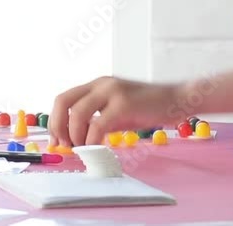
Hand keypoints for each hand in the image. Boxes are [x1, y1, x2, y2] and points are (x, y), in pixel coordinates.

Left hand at [49, 77, 184, 146]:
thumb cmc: (148, 108)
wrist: (177, 99)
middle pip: (63, 101)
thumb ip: (97, 121)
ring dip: (74, 135)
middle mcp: (101, 84)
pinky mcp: (123, 104)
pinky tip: (97, 148)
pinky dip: (91, 140)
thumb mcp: (117, 113)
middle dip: (58, 126)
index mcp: (97, 85)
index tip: (57, 141)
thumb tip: (77, 139)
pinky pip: (97, 124)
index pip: (63, 98)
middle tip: (65, 145)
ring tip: (82, 148)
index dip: (55, 121)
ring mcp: (112, 91)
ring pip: (76, 112)